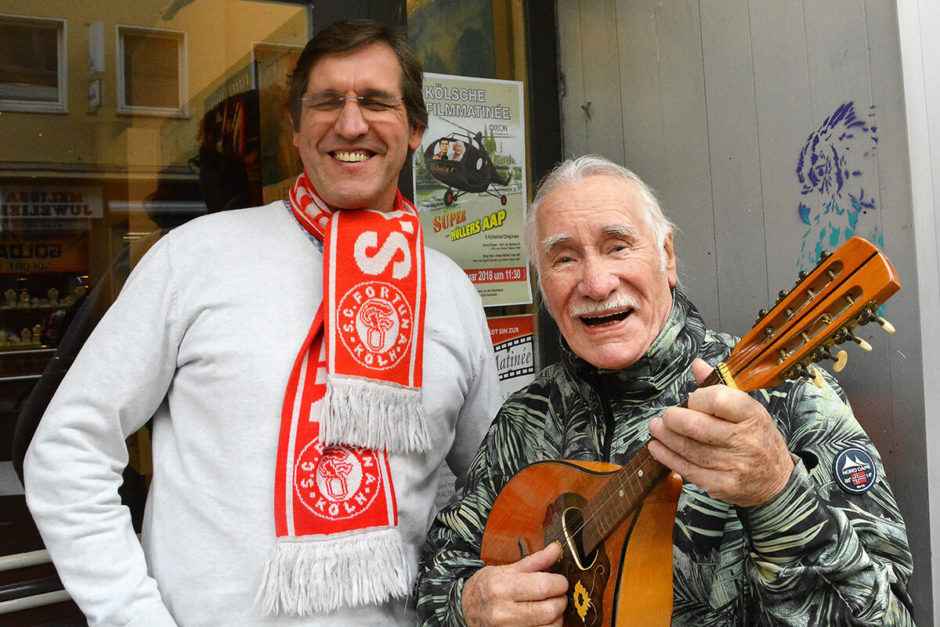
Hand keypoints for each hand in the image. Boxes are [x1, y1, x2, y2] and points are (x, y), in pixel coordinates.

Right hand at [462, 541, 567, 626]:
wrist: (463, 610)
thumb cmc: (486, 587)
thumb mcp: (506, 570)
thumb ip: (535, 561)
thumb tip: (556, 549)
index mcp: (502, 587)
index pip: (543, 586)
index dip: (559, 583)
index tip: (560, 581)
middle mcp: (502, 612)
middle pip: (549, 610)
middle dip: (561, 601)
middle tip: (558, 595)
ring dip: (557, 617)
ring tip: (550, 608)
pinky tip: (543, 621)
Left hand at [647, 358, 793, 506]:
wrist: (777, 481)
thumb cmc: (757, 438)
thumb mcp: (748, 410)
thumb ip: (720, 387)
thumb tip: (696, 364)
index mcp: (753, 415)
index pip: (718, 400)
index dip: (697, 398)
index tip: (691, 400)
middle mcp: (744, 440)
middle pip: (696, 426)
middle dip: (672, 419)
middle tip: (665, 416)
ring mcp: (733, 465)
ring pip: (688, 449)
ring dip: (665, 437)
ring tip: (655, 428)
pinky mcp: (721, 485)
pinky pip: (687, 470)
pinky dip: (667, 457)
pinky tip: (656, 448)